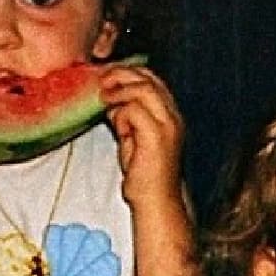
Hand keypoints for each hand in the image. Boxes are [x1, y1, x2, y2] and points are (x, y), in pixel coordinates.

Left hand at [100, 64, 185, 205]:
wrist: (156, 202)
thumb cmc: (144, 176)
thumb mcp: (133, 139)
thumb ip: (126, 117)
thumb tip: (112, 101)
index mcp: (171, 116)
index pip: (153, 80)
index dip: (129, 72)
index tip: (108, 76)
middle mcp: (173, 117)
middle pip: (150, 78)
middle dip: (122, 74)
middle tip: (102, 80)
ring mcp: (168, 126)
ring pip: (143, 89)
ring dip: (120, 90)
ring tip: (104, 96)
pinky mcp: (157, 136)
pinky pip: (135, 109)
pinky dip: (120, 112)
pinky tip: (113, 121)